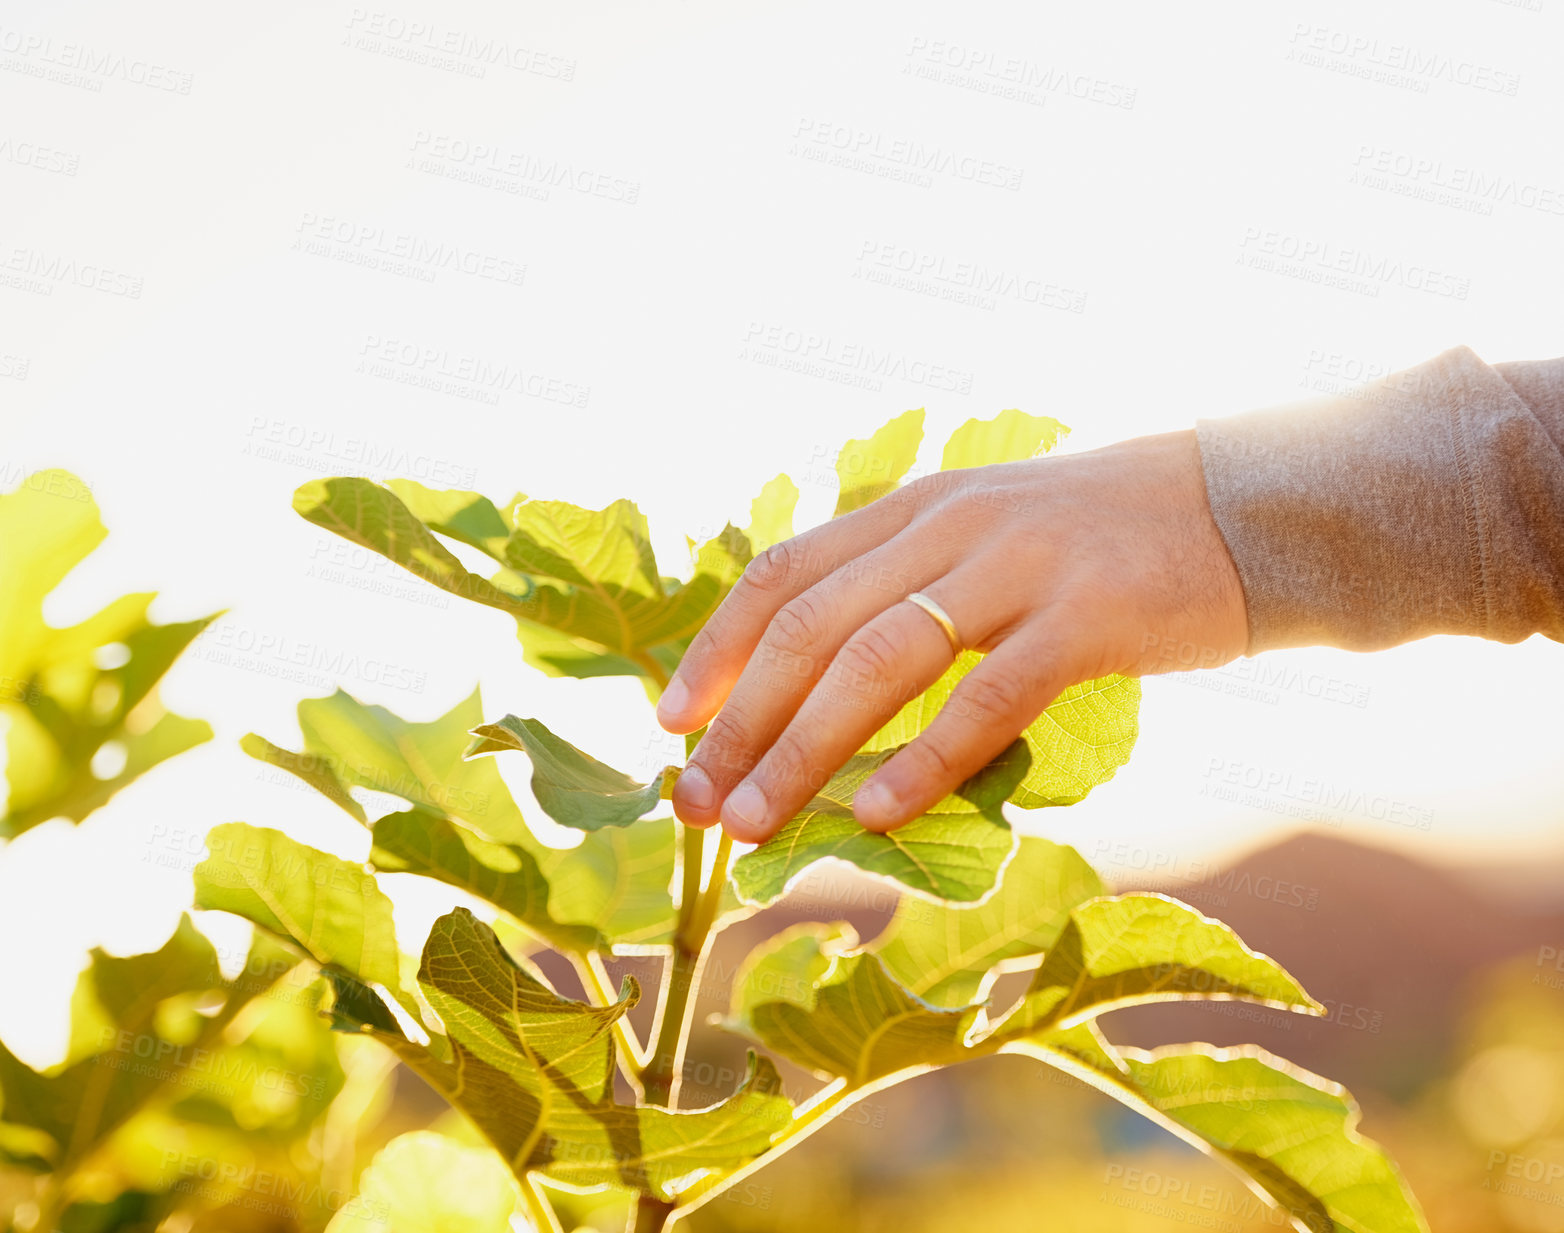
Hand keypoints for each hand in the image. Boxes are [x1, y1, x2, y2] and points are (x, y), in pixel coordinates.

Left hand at [655, 429, 1248, 841]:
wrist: (1246, 508)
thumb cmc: (1103, 546)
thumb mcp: (990, 538)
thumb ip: (915, 586)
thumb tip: (829, 688)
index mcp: (916, 507)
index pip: (783, 573)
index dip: (716, 649)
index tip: (669, 723)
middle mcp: (949, 526)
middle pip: (810, 625)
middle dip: (738, 720)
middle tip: (693, 802)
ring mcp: (1018, 565)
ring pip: (878, 660)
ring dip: (801, 750)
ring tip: (752, 826)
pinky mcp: (1087, 615)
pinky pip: (986, 695)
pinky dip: (921, 758)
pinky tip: (872, 815)